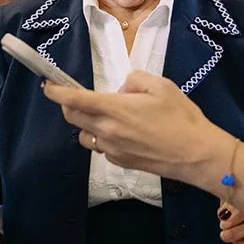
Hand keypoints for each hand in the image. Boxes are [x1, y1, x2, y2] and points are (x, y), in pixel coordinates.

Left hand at [41, 72, 224, 186]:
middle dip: (69, 105)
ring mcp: (112, 150)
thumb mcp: (161, 86)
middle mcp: (107, 131)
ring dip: (89, 123)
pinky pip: (102, 148)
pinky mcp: (120, 162)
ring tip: (111, 117)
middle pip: (72, 118)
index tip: (47, 85)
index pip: (74, 99)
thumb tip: (122, 89)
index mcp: (114, 109)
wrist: (196, 154)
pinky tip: (126, 133)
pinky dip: (105, 138)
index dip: (56, 92)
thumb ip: (134, 80)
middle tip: (78, 96)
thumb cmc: (182, 118)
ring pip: (86, 135)